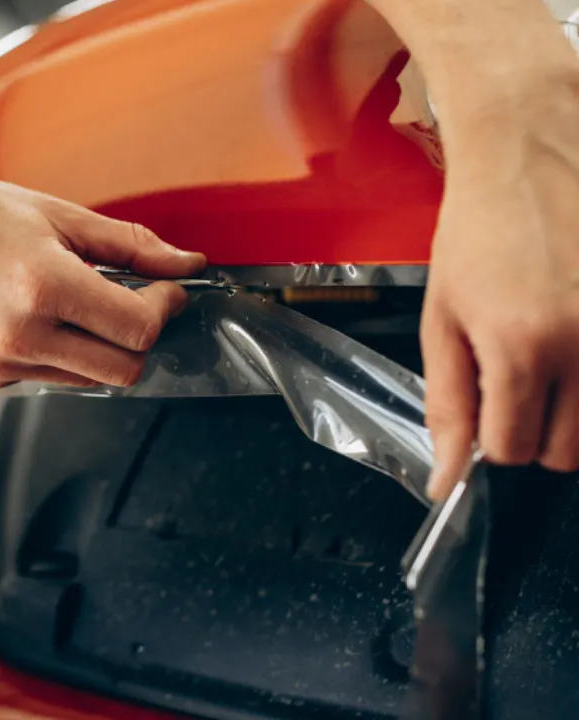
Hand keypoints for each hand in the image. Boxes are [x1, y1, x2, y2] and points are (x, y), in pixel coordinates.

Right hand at [0, 173, 204, 388]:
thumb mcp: (56, 215)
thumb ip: (129, 245)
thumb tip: (188, 264)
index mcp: (43, 286)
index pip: (138, 328)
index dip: (165, 307)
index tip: (166, 287)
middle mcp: (23, 335)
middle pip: (124, 369)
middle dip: (141, 336)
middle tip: (134, 299)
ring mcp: (3, 364)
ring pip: (92, 379)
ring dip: (102, 346)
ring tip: (74, 300)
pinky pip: (53, 376)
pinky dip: (63, 352)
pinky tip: (35, 314)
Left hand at [422, 75, 578, 499]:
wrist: (531, 153)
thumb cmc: (477, 232)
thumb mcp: (442, 317)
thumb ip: (448, 402)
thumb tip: (446, 479)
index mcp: (521, 347)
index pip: (512, 448)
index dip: (492, 436)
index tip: (488, 404)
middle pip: (567, 452)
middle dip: (536, 431)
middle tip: (520, 381)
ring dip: (575, 411)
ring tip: (551, 355)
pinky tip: (575, 336)